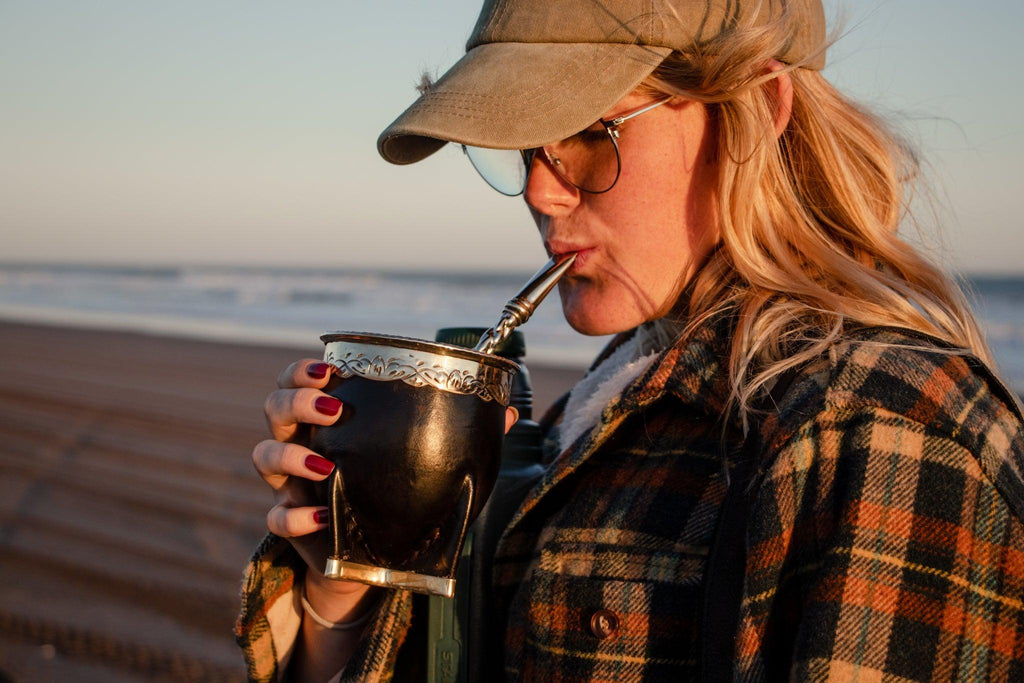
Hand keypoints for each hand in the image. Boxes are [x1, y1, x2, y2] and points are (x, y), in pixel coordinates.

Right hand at [252, 358, 518, 617]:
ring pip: (263, 456)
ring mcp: (291, 484)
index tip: (329, 368)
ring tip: (326, 465)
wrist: (375, 558)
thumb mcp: (428, 463)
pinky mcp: (293, 525)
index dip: (303, 370)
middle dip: (296, 402)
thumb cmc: (399, 493)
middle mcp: (302, 444)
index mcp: (329, 419)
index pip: (300, 380)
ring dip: (289, 456)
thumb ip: (461, 436)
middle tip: (333, 410)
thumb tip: (508, 413)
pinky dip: (295, 515)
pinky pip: (277, 516)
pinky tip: (322, 516)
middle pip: (274, 407)